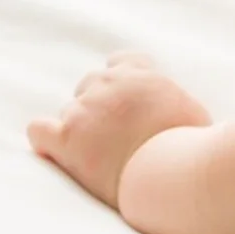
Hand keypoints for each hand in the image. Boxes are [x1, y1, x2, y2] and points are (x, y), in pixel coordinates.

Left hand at [28, 52, 211, 207]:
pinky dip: (45, 140)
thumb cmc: (191, 148)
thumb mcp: (194, 113)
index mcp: (141, 74)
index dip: (120, 82)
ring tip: (96, 158)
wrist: (171, 172)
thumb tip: (177, 116)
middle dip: (97, 107)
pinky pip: (39, 130)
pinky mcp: (68, 139)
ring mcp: (86, 110)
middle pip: (89, 85)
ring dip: (79, 131)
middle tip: (112, 138)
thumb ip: (176, 103)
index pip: (120, 62)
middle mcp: (110, 84)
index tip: (126, 103)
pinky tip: (55, 153)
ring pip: (69, 112)